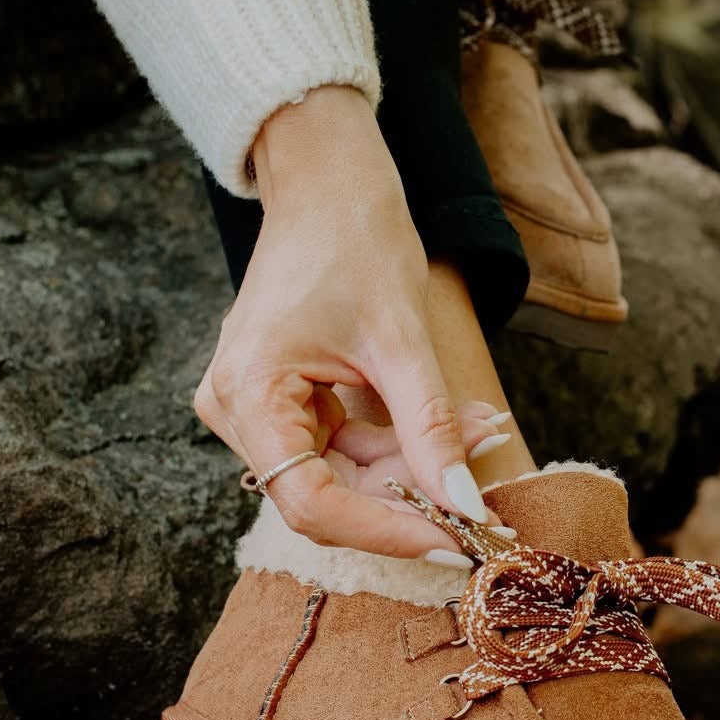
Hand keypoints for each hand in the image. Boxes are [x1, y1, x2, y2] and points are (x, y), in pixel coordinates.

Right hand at [194, 87, 499, 556]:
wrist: (328, 181)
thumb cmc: (354, 239)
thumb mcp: (401, 340)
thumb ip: (429, 428)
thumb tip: (463, 505)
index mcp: (247, 395)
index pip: (311, 504)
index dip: (386, 530)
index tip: (454, 539)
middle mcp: (237, 410)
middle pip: (327, 493)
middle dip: (410, 494)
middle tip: (483, 495)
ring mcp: (257, 406)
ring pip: (342, 473)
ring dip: (414, 465)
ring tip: (482, 431)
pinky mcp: (282, 399)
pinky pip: (343, 445)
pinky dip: (399, 441)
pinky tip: (457, 424)